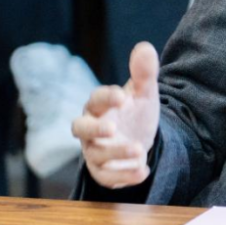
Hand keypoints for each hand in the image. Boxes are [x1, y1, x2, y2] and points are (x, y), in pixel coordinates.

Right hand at [71, 42, 160, 188]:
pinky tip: (143, 171)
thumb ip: (144, 73)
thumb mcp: (143, 93)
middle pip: (80, 129)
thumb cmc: (133, 111)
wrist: (138, 138)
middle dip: (94, 129)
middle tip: (112, 128)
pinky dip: (124, 176)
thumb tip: (145, 47)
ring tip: (139, 150)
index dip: (106, 97)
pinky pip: (108, 177)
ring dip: (117, 154)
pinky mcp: (103, 172)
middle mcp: (91, 129)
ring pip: (97, 155)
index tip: (123, 96)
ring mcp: (95, 151)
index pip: (95, 99)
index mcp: (98, 106)